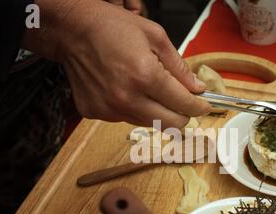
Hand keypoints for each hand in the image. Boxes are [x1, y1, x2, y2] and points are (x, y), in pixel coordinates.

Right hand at [22, 0, 209, 128]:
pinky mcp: (96, 113)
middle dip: (183, 114)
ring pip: (149, 123)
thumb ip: (179, 67)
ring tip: (147, 88)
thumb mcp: (154, 36)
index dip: (199, 106)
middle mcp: (127, 98)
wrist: (71, 31)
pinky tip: (125, 89)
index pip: (184, 104)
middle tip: (182, 102)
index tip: (204, 105)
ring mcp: (110, 109)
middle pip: (171, 124)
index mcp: (145, 75)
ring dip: (156, 111)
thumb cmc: (111, 27)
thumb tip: (196, 88)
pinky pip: (125, 119)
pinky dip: (133, 108)